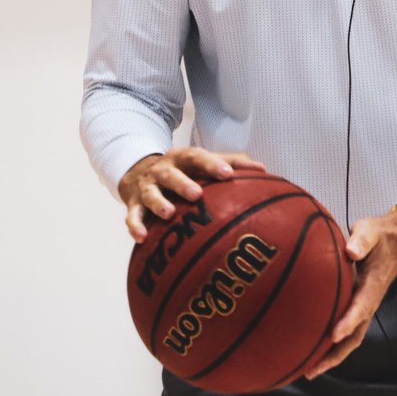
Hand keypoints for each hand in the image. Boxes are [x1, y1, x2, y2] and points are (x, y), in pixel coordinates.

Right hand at [118, 148, 266, 241]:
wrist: (139, 171)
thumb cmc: (184, 171)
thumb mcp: (202, 163)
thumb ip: (232, 163)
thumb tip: (264, 170)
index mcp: (183, 159)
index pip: (198, 157)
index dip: (212, 164)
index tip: (228, 174)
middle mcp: (164, 170)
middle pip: (171, 174)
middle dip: (183, 183)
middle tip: (197, 195)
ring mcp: (147, 187)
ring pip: (150, 193)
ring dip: (158, 202)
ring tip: (168, 213)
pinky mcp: (133, 203)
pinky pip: (132, 215)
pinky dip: (135, 225)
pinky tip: (141, 238)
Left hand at [306, 207, 396, 377]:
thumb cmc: (381, 236)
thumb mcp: (371, 231)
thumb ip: (361, 240)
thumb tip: (350, 250)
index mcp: (373, 284)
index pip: (362, 306)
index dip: (349, 321)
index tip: (333, 334)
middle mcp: (369, 300)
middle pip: (355, 335)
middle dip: (336, 354)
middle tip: (313, 369)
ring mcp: (364, 305)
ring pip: (351, 337)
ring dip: (332, 355)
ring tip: (308, 369)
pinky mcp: (358, 305)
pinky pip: (346, 329)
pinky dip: (331, 342)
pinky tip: (312, 347)